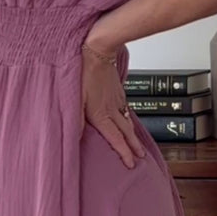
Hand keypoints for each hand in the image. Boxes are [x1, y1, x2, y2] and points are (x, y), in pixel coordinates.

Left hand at [80, 40, 145, 168]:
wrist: (98, 51)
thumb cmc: (84, 72)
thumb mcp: (75, 98)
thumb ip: (76, 119)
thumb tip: (74, 136)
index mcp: (101, 114)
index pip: (115, 139)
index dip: (124, 153)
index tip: (131, 164)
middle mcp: (112, 110)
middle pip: (126, 133)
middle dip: (134, 147)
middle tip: (141, 158)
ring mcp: (117, 100)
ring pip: (128, 122)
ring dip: (134, 135)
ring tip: (138, 144)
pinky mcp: (118, 91)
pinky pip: (126, 109)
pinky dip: (129, 119)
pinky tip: (128, 119)